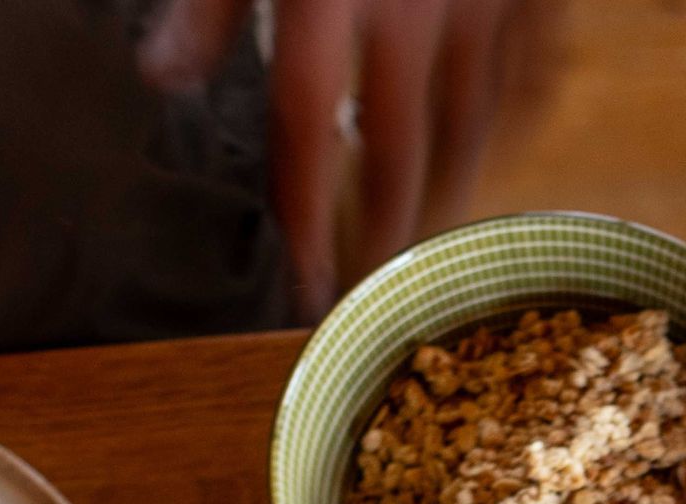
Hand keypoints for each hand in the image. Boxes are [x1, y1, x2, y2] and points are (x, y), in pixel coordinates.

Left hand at [139, 0, 561, 313]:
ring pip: (471, 116)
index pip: (305, 132)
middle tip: (372, 293)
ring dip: (447, 190)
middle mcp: (410, 7)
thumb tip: (161, 79)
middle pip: (398, 147)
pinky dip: (509, 115)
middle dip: (384, 231)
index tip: (305, 289)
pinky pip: (525, 63)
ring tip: (426, 241)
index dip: (304, 218)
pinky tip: (495, 145)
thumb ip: (208, 1)